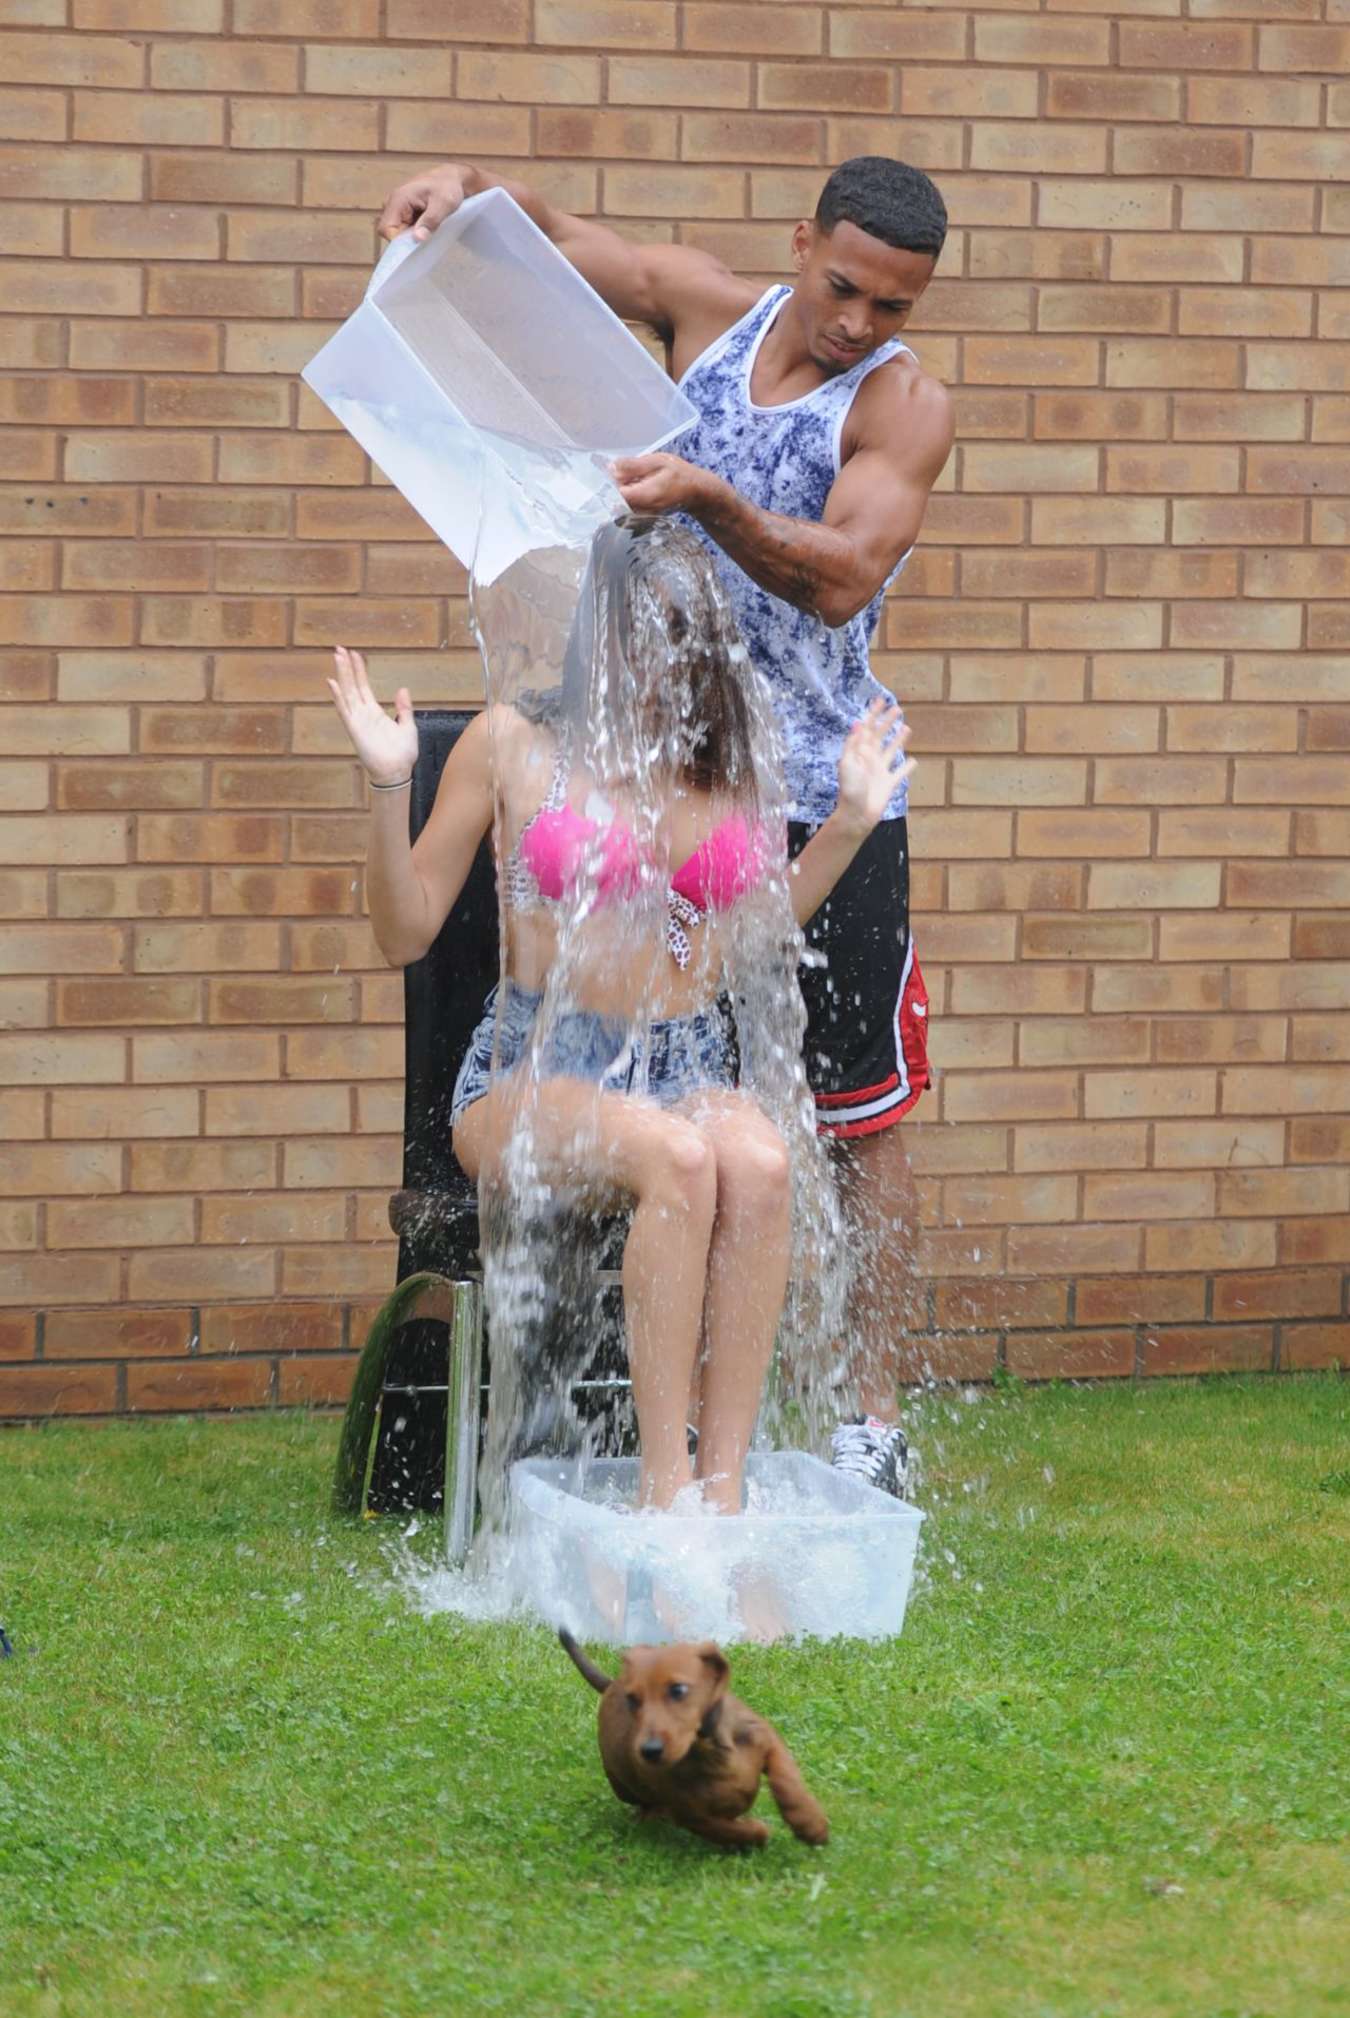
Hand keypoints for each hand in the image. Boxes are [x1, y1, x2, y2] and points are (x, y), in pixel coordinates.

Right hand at [328, 647, 417, 784]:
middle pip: (352, 685)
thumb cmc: (402, 754)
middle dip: (346, 667)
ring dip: (342, 675)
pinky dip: (338, 696)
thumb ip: (404, 708)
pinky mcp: (355, 729)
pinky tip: (332, 683)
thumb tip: (402, 689)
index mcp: (375, 712)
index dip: (359, 669)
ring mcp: (357, 721)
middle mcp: (363, 714)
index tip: (354, 654)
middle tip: (339, 648)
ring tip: (337, 657)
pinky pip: (345, 710)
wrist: (397, 773)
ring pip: (347, 693)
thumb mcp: (408, 726)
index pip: (363, 686)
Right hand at [377, 164, 470, 243]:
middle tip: (427, 234)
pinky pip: (403, 228)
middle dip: (407, 238)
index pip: (386, 229)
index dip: (398, 241)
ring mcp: (397, 207)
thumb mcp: (444, 204)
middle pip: (390, 232)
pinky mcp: (403, 211)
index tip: (416, 244)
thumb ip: (430, 221)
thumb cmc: (448, 186)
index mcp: (398, 199)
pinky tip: (426, 226)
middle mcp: (393, 202)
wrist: (452, 178)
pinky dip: (414, 231)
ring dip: (412, 235)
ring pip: (397, 231)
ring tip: (429, 227)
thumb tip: (417, 238)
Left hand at [609, 453, 713, 516]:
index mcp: (646, 495)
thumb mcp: (657, 461)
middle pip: (615, 502)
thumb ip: (633, 466)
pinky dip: (626, 498)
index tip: (610, 473)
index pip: (616, 495)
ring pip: (619, 506)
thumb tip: (611, 467)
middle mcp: (642, 510)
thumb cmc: (679, 474)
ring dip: (619, 493)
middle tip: (622, 474)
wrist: (695, 492)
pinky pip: (626, 509)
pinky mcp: (642, 518)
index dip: (609, 483)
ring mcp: (642, 517)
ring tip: (633, 480)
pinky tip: (635, 487)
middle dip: (613, 488)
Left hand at [834, 699, 912, 834]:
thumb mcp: (848, 764)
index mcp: (860, 752)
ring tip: (906, 728)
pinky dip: (907, 767)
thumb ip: (854, 744)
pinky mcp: (889, 784)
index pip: (866, 728)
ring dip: (898, 739)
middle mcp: (870, 759)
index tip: (879, 700)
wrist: (856, 815)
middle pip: (880, 736)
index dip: (873, 714)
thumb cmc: (850, 790)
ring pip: (891, 751)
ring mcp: (880, 771)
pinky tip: (913, 760)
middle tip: (897, 708)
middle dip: (887, 722)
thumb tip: (857, 723)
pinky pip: (900, 773)